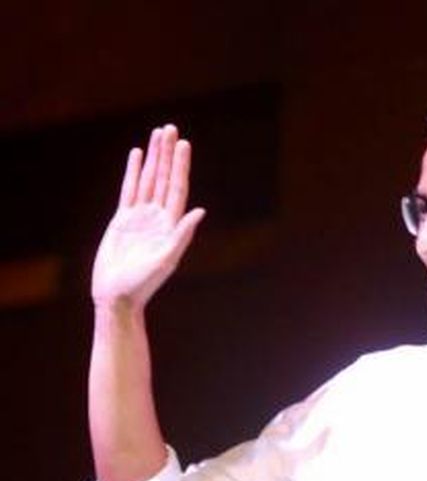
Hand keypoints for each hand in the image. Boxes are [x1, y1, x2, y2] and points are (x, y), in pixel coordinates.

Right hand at [92, 125, 204, 309]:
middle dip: (167, 154)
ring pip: (148, 179)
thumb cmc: (143, 284)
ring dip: (153, 157)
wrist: (117, 296)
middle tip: (170, 129)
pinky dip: (134, 172)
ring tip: (157, 134)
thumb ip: (182, 235)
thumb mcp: (166, 259)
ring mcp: (140, 217)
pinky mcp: (123, 219)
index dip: (181, 166)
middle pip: (164, 178)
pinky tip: (137, 155)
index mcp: (171, 225)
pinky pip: (129, 189)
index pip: (177, 188)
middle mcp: (158, 217)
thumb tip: (199, 211)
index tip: (184, 144)